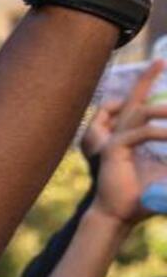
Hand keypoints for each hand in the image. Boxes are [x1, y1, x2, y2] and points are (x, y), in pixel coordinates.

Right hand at [91, 60, 166, 224]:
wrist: (120, 215)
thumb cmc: (142, 197)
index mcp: (134, 136)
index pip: (147, 109)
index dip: (159, 96)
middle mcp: (122, 133)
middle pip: (135, 99)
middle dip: (147, 78)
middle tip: (161, 60)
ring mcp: (116, 139)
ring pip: (139, 112)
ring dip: (162, 109)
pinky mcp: (113, 149)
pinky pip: (140, 133)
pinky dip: (159, 133)